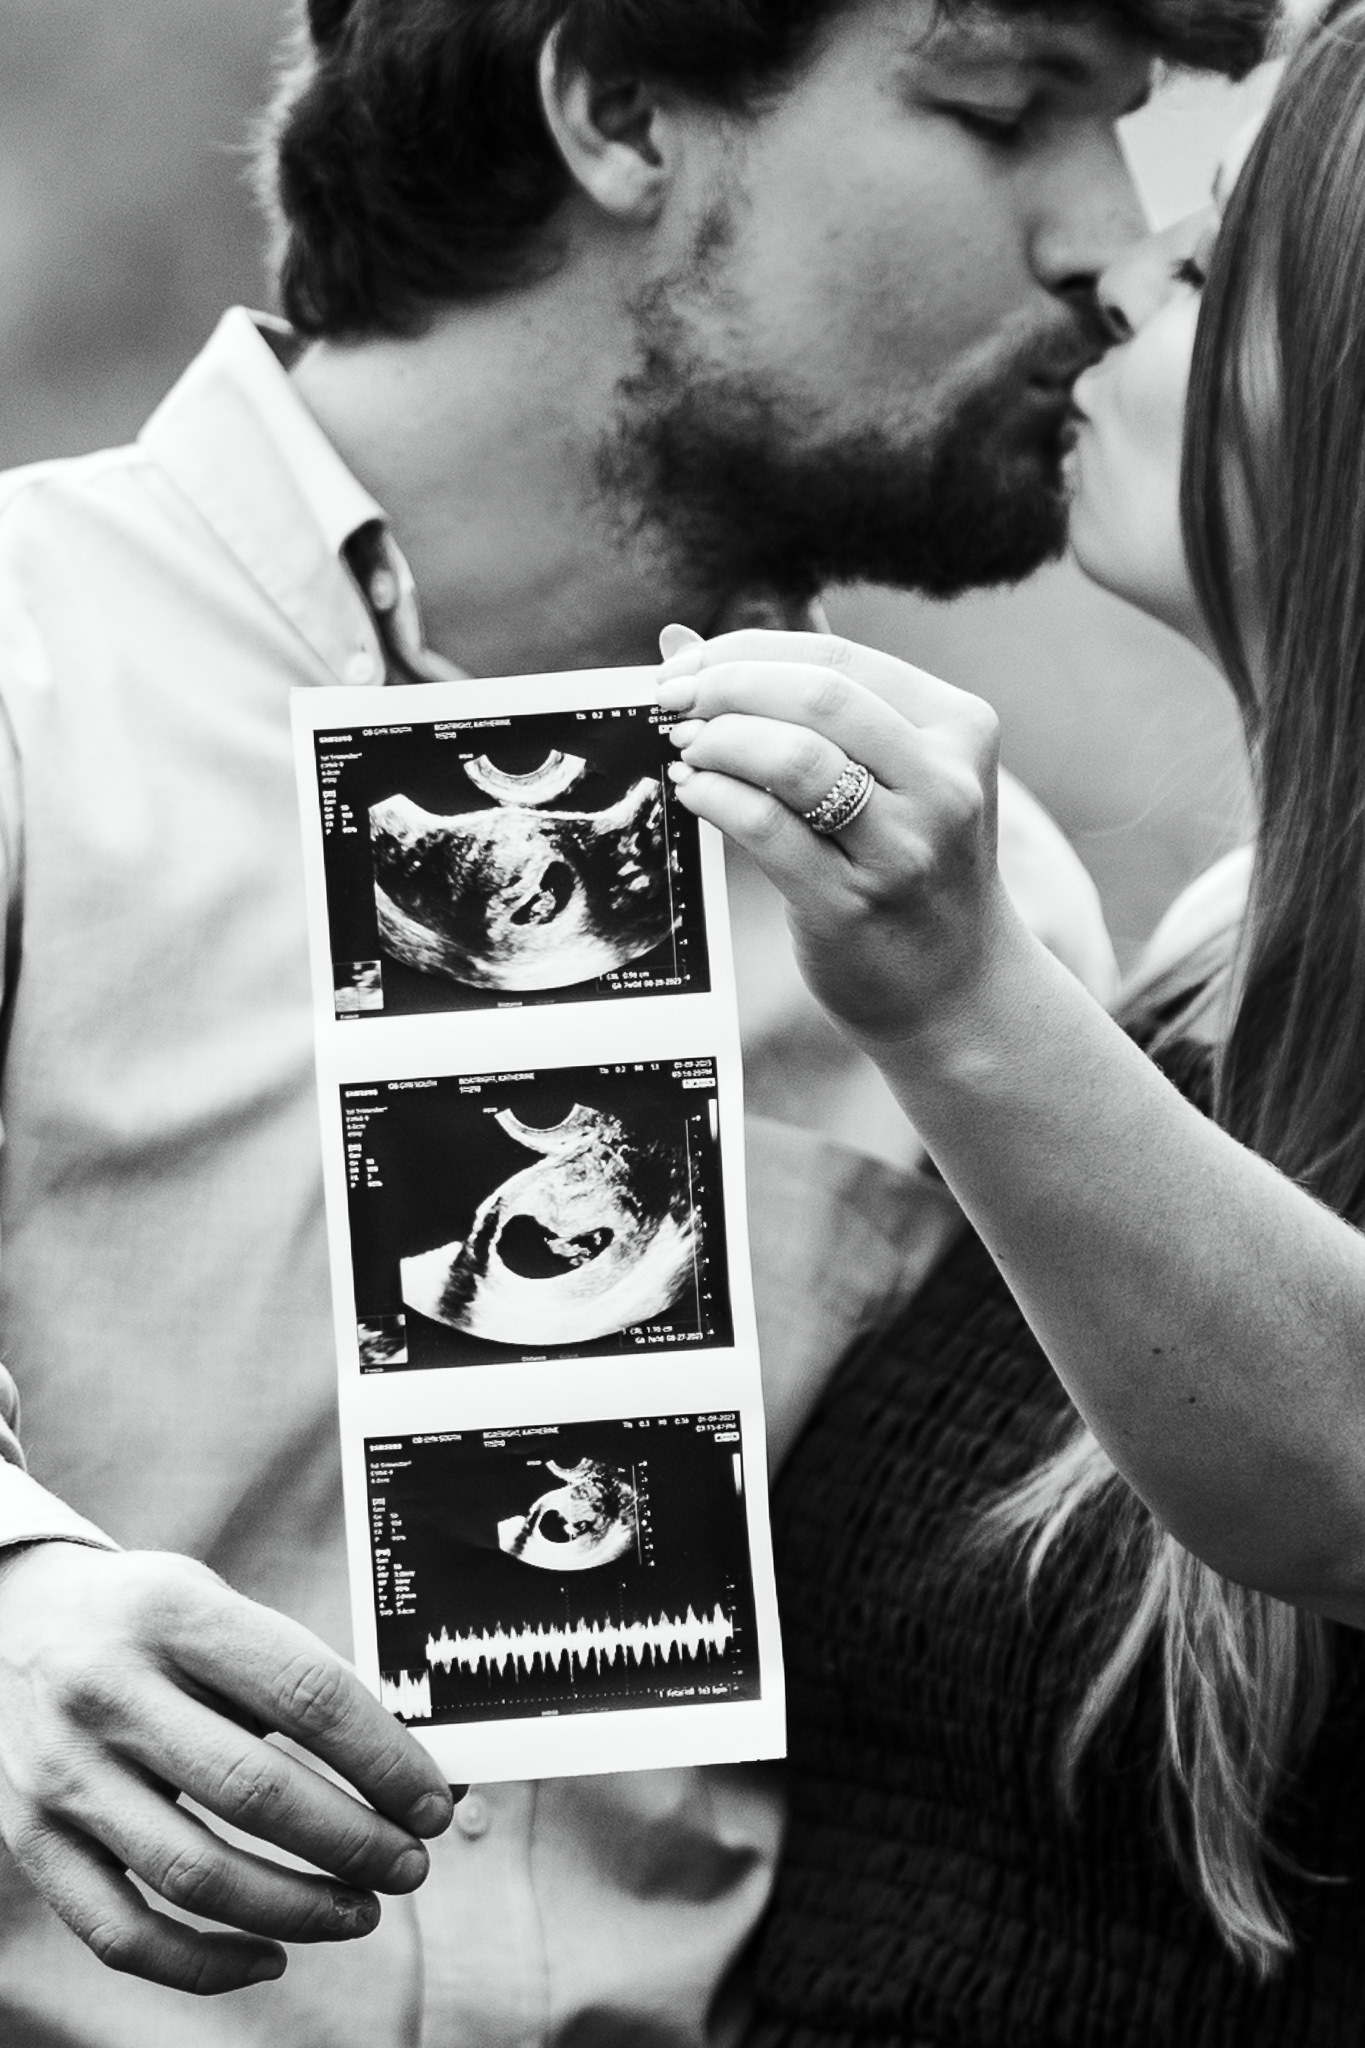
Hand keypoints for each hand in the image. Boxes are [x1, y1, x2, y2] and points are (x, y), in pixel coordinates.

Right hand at [0, 1542, 455, 1995]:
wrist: (12, 1618)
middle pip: (256, 1792)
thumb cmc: (147, 1618)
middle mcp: (110, 1691)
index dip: (385, 1759)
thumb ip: (296, 1678)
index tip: (433, 1803)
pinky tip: (270, 1956)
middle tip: (410, 1865)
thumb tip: (410, 1761)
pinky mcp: (33, 1840)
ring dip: (297, 1909)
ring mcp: (64, 1773)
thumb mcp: (215, 1606)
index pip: (306, 1696)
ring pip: (196, 1874)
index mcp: (176, 1614)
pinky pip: (122, 1933)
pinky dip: (204, 1963)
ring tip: (361, 1910)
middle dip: (354, 1842)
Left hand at [657, 628, 1010, 1044]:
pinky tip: (693, 793)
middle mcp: (944, 783)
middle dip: (727, 687)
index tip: (688, 664)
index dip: (749, 651)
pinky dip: (715, 798)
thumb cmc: (910, 866)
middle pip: (816, 697)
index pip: (839, 658)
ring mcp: (903, 848)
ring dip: (719, 741)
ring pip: (793, 758)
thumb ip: (805, 706)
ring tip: (685, 748)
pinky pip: (766, 830)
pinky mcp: (853, 905)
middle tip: (673, 701)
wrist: (958, 987)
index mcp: (960, 728)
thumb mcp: (893, 774)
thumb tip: (681, 644)